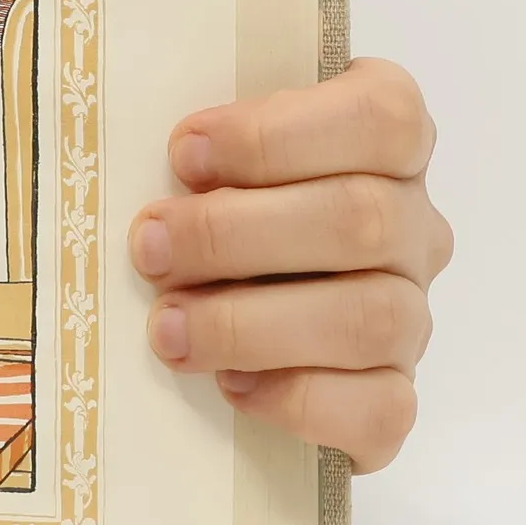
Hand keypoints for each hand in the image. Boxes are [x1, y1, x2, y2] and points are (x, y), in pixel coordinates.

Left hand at [128, 59, 450, 472]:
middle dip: (233, 235)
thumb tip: (115, 139)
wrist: (219, 339)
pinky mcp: (389, 401)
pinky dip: (296, 399)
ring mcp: (410, 318)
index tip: (182, 154)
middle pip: (362, 217)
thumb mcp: (196, 167)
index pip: (382, 115)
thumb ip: (189, 146)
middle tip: (148, 250)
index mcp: (381, 146)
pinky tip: (231, 387)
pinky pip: (378, 409)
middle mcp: (410, 228)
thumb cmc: (201, 225)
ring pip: (370, 318)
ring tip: (166, 330)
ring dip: (250, 323)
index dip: (278, 134)